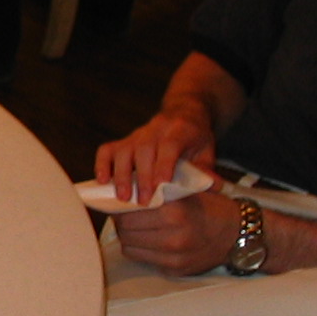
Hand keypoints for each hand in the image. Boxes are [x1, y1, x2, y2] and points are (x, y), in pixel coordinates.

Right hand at [95, 101, 216, 204]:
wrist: (184, 113)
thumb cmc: (196, 138)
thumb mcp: (207, 150)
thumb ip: (207, 169)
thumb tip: (214, 186)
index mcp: (179, 130)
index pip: (169, 145)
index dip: (164, 164)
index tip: (160, 186)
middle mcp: (155, 130)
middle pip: (144, 150)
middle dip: (141, 177)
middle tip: (142, 201)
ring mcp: (136, 135)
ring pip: (124, 151)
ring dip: (121, 175)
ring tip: (123, 197)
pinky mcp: (123, 140)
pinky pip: (107, 150)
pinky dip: (102, 165)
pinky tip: (102, 182)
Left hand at [113, 188, 244, 275]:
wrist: (238, 234)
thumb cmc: (211, 208)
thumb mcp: (188, 191)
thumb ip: (159, 191)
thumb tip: (126, 189)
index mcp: (175, 214)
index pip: (128, 214)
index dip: (121, 208)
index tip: (121, 204)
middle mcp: (173, 238)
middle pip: (126, 232)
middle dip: (122, 223)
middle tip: (125, 215)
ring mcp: (174, 258)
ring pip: (130, 248)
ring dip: (129, 237)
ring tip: (136, 228)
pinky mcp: (174, 270)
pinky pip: (143, 260)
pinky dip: (140, 249)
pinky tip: (149, 240)